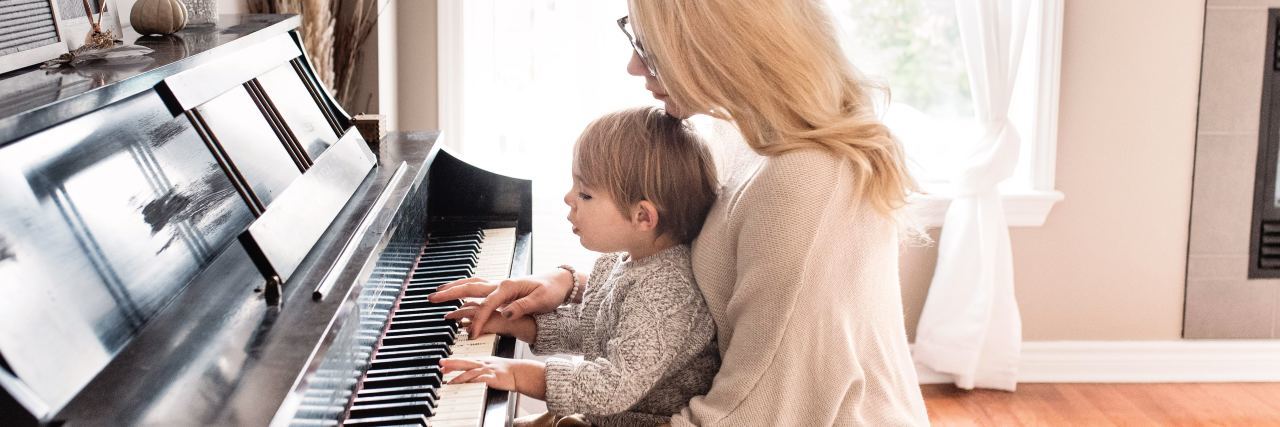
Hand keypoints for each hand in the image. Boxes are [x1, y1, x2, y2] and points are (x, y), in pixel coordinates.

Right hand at [429, 270, 575, 336]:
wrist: (559, 282)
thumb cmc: (551, 291)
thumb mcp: (542, 300)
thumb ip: (523, 306)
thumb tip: (507, 312)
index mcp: (508, 287)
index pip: (487, 305)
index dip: (478, 320)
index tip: (472, 334)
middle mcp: (500, 284)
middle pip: (470, 287)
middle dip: (450, 293)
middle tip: (432, 299)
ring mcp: (499, 285)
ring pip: (471, 284)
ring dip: (453, 288)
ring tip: (437, 292)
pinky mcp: (500, 289)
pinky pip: (477, 288)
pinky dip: (464, 289)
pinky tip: (457, 294)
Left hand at [440, 356, 545, 398]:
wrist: (521, 372)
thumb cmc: (508, 370)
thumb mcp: (493, 366)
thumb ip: (482, 368)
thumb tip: (471, 373)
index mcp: (483, 360)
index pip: (465, 360)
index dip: (453, 361)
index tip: (442, 363)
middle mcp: (484, 364)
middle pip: (465, 362)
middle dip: (452, 363)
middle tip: (440, 364)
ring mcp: (489, 371)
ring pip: (471, 372)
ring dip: (459, 377)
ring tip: (449, 382)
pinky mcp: (493, 378)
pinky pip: (480, 380)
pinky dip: (472, 382)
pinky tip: (465, 385)